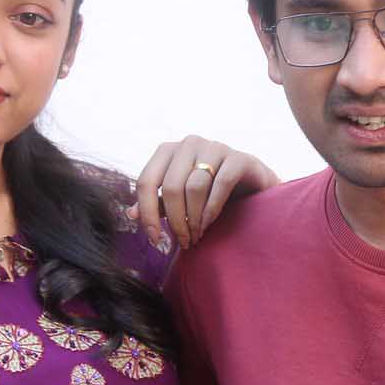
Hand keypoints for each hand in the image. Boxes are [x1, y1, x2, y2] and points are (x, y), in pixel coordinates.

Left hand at [129, 135, 279, 249]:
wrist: (253, 187)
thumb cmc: (211, 192)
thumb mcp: (181, 200)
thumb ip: (158, 204)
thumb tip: (130, 214)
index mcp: (168, 151)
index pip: (146, 182)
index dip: (147, 213)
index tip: (154, 239)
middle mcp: (189, 143)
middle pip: (170, 187)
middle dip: (175, 221)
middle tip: (183, 241)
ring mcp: (214, 147)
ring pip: (193, 188)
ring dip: (193, 219)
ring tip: (196, 236)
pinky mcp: (238, 158)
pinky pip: (220, 185)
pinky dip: (211, 209)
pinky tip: (209, 224)